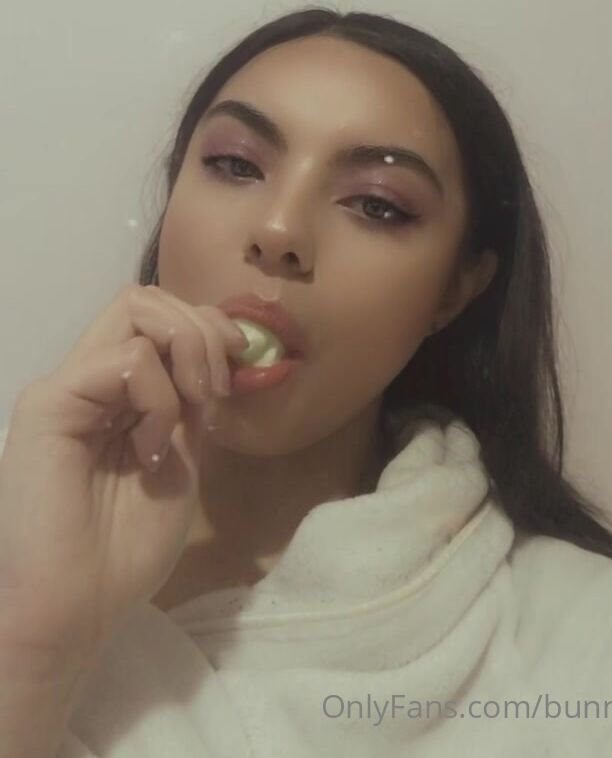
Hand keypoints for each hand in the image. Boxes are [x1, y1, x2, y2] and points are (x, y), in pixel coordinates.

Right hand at [0, 284, 247, 659]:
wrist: (77, 607)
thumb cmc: (126, 548)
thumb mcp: (180, 462)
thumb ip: (190, 409)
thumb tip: (218, 358)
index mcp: (118, 392)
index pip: (161, 316)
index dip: (209, 326)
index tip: (238, 366)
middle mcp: (90, 378)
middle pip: (148, 298)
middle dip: (203, 332)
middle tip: (214, 395)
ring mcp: (68, 387)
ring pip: (138, 308)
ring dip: (189, 357)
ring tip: (190, 420)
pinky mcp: (50, 402)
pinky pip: (127, 361)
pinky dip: (161, 398)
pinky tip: (153, 447)